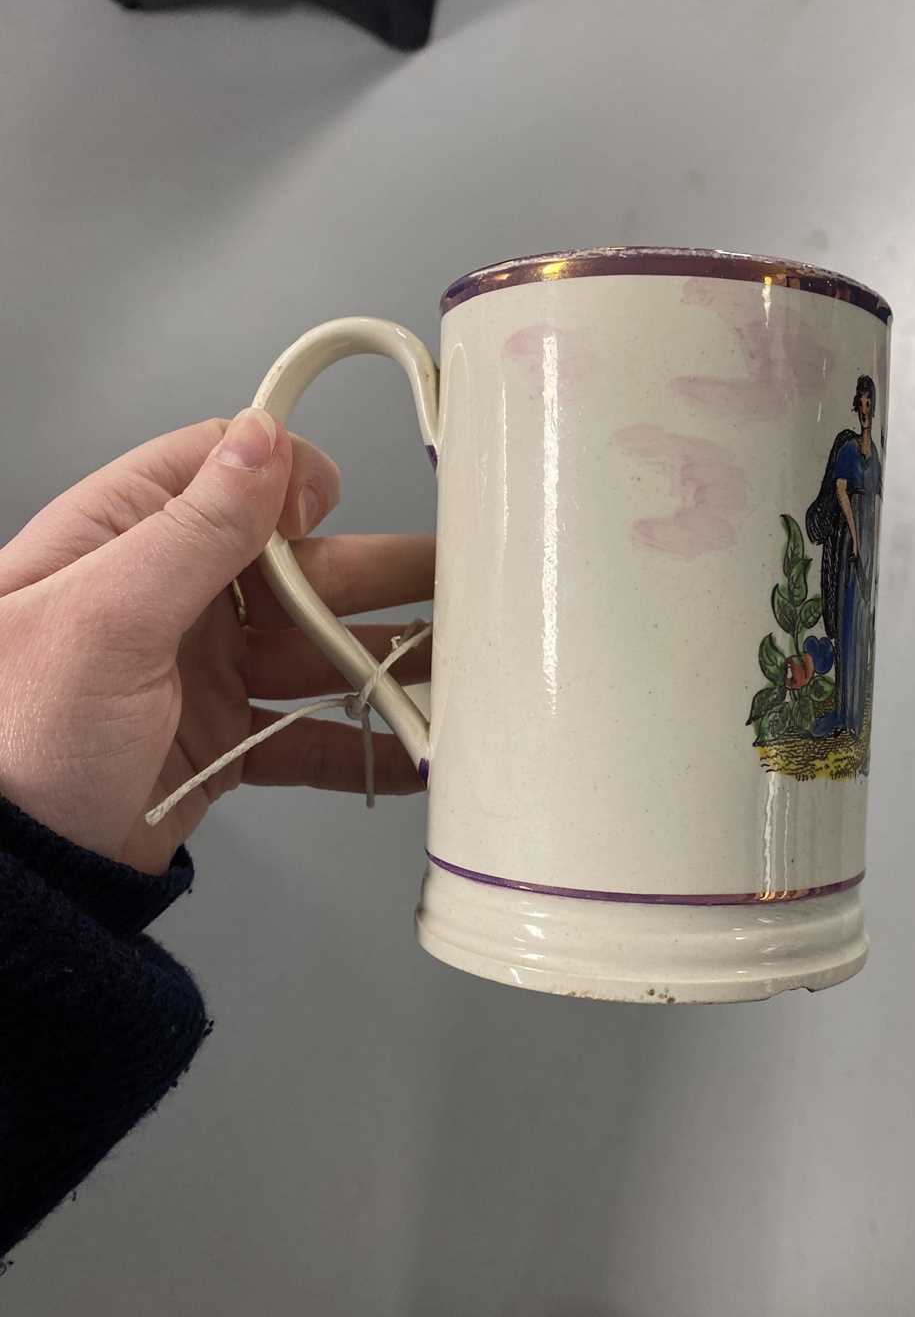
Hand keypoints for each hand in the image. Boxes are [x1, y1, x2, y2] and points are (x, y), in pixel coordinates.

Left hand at [0, 413, 433, 873]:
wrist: (13, 882)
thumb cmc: (23, 733)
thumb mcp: (106, 616)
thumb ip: (194, 529)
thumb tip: (264, 434)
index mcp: (125, 538)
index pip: (221, 471)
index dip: (288, 477)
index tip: (341, 503)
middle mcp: (170, 594)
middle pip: (294, 567)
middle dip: (378, 575)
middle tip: (465, 580)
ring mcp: (200, 670)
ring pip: (313, 649)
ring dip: (386, 660)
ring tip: (468, 669)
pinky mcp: (223, 741)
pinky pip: (306, 731)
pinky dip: (361, 742)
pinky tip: (418, 751)